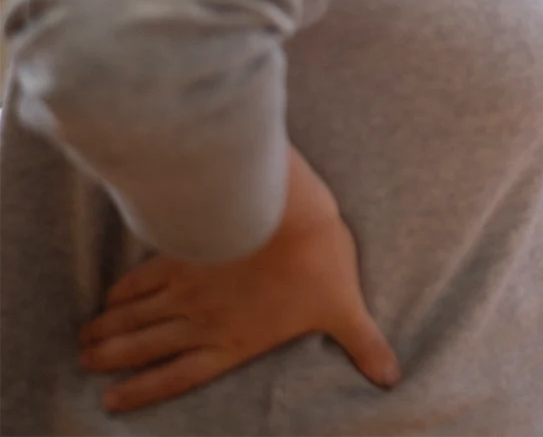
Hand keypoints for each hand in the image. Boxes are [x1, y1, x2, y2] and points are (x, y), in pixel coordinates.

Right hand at [78, 148, 399, 412]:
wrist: (290, 210)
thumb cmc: (319, 260)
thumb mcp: (346, 308)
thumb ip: (364, 345)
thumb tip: (392, 377)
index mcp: (235, 340)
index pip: (180, 374)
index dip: (144, 390)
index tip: (112, 400)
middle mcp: (201, 320)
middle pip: (145, 346)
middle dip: (112, 358)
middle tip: (84, 363)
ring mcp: (186, 288)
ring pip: (135, 315)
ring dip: (108, 328)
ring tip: (83, 340)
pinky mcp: (182, 253)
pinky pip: (142, 277)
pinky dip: (122, 290)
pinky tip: (109, 296)